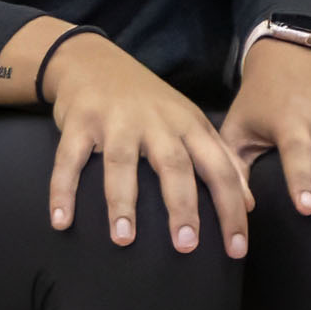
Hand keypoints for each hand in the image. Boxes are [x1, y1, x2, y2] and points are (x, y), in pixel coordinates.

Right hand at [32, 28, 252, 254]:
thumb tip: (249, 203)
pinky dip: (63, 190)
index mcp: (188, 125)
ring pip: (122, 163)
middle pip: (174, 166)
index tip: (238, 249)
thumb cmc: (148, 102)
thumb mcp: (189, 121)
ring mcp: (116, 120)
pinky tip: (61, 221)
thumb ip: (219, 159)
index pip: (219, 169)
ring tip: (124, 240)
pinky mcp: (80, 121)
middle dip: (182, 206)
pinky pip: (70, 159)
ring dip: (122, 202)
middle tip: (187, 246)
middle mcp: (156, 122)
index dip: (231, 209)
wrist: (92, 60)